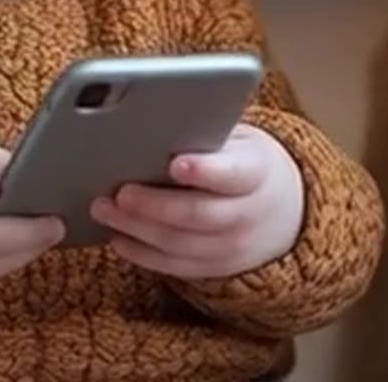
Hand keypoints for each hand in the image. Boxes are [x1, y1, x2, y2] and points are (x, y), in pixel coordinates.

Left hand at [91, 124, 305, 279]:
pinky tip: (117, 235)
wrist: (283, 212)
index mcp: (257, 172)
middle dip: (154, 204)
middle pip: (197, 214)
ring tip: (104, 208)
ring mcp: (232, 247)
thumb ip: (208, 134)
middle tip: (120, 191)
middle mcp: (248, 214)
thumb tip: (156, 118)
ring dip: (137, 228)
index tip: (176, 162)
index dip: (205, 170)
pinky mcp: (214, 269)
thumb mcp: (240, 140)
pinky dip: (141, 253)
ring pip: (179, 244)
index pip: (232, 173)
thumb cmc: (246, 163)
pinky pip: (173, 266)